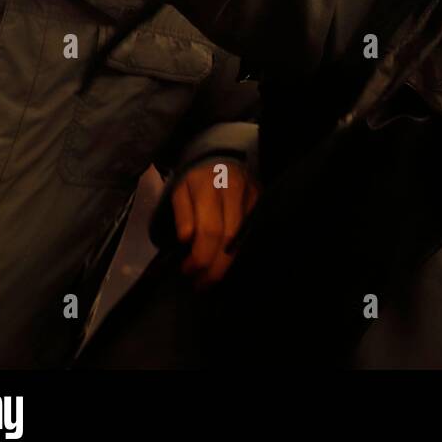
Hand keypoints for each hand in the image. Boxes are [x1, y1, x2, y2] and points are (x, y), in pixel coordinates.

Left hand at [171, 159, 258, 287]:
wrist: (221, 157)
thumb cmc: (195, 180)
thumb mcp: (179, 192)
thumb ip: (182, 214)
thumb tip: (186, 239)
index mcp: (209, 187)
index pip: (210, 229)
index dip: (200, 255)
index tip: (187, 270)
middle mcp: (235, 190)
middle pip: (230, 238)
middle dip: (215, 267)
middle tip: (201, 284)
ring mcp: (252, 196)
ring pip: (244, 238)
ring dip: (227, 263)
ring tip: (211, 278)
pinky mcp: (262, 201)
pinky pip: (251, 232)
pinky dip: (238, 251)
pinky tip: (225, 261)